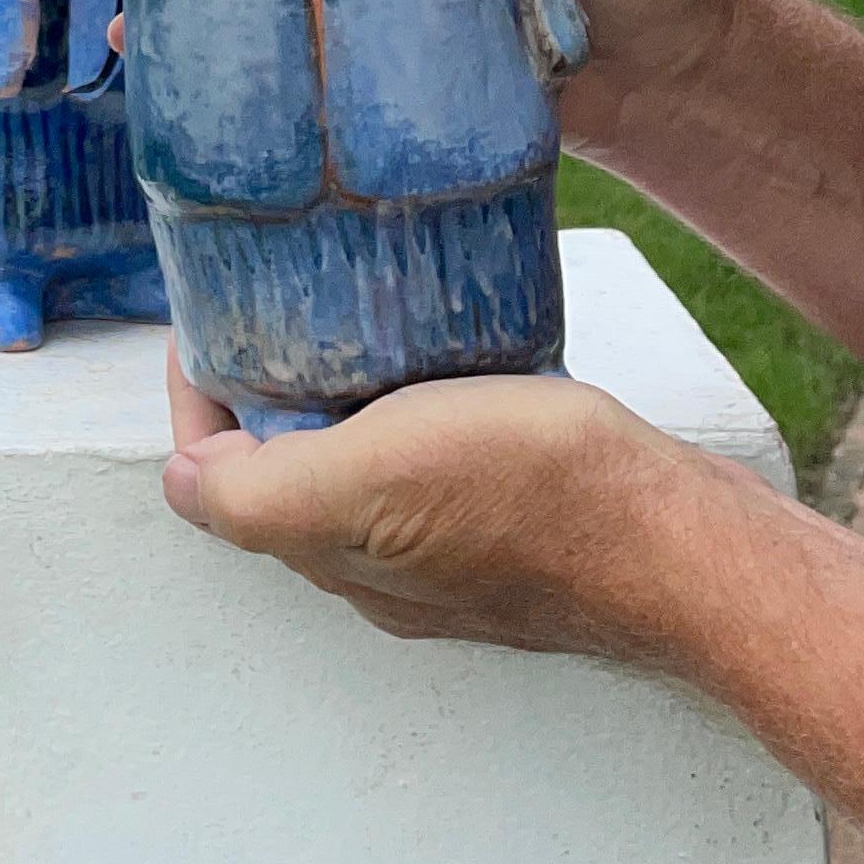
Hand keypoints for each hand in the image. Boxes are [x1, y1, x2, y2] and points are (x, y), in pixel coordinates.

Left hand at [160, 341, 715, 659]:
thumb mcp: (368, 482)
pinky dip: (415, 403)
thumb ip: (261, 491)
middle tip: (276, 299)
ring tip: (352, 311)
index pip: (220, 476)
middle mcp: (385, 564)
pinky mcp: (518, 519)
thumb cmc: (529, 497)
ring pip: (362, 464)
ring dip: (339, 397)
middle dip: (262, 394)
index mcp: (334, 553)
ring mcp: (456, 546)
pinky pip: (438, 455)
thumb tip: (180, 478)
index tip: (209, 313)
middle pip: (284, 471)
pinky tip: (443, 353)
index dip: (200, 398)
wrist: (682, 542)